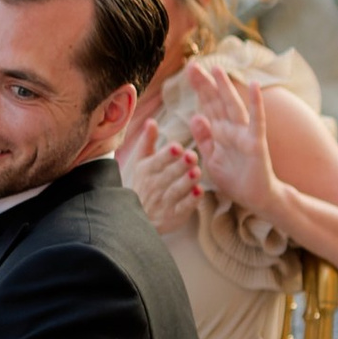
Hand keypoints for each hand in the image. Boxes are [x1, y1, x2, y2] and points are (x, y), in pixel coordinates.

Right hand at [113, 99, 202, 235]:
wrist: (138, 217)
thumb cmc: (143, 184)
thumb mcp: (142, 162)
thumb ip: (148, 142)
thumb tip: (151, 121)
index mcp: (146, 171)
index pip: (157, 161)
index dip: (167, 154)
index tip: (178, 147)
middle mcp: (153, 187)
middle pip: (168, 175)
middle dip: (180, 166)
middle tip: (192, 156)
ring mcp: (163, 202)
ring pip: (176, 191)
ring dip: (186, 181)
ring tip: (197, 172)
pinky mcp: (173, 216)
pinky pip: (183, 208)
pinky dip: (191, 201)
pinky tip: (199, 192)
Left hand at [176, 58, 283, 226]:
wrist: (255, 198)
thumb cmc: (234, 179)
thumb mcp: (211, 159)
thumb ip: (203, 138)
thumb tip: (195, 116)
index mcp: (220, 132)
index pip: (207, 106)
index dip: (199, 88)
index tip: (188, 70)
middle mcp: (231, 129)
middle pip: (216, 102)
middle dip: (205, 84)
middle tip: (192, 65)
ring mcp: (244, 134)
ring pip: (233, 106)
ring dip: (225, 87)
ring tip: (217, 69)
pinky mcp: (256, 142)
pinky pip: (256, 120)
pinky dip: (256, 103)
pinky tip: (254, 85)